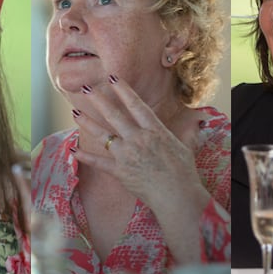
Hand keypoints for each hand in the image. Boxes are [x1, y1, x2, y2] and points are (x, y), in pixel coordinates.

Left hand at [69, 75, 204, 209]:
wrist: (176, 195)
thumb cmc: (184, 172)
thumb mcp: (186, 147)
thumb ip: (187, 132)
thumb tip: (198, 120)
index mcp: (155, 130)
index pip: (136, 105)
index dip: (123, 90)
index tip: (112, 78)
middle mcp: (138, 139)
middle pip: (114, 115)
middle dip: (99, 100)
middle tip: (86, 88)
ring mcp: (127, 155)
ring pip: (103, 134)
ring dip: (87, 122)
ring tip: (75, 112)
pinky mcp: (119, 171)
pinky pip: (99, 162)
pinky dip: (85, 156)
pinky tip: (73, 150)